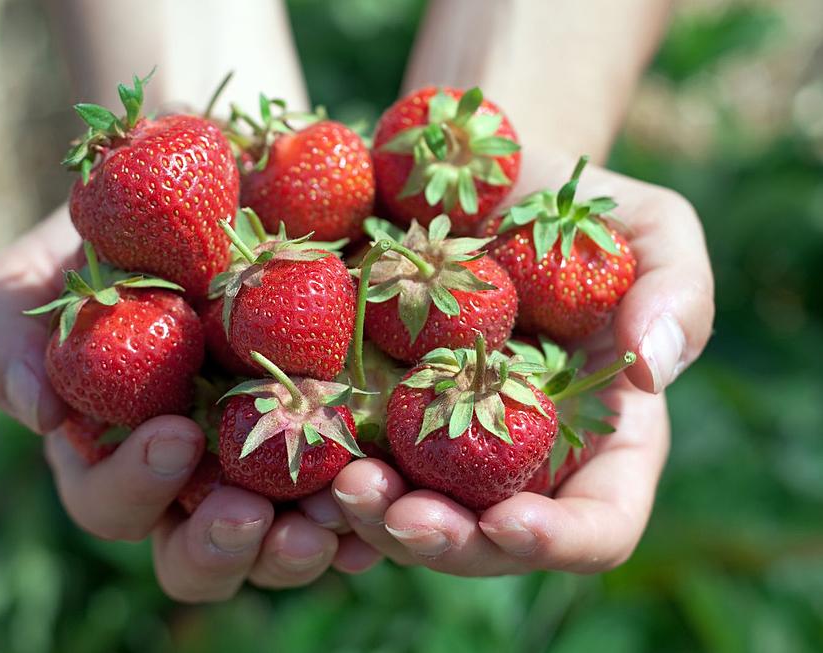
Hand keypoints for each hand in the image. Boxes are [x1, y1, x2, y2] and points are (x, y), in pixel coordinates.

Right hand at [0, 207, 380, 601]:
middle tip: (253, 514)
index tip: (174, 435)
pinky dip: (372, 511)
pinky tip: (384, 491)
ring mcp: (273, 465)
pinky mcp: (340, 442)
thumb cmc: (121, 232)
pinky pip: (360, 500)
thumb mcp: (44, 264)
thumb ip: (9, 330)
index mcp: (123, 451)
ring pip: (284, 544)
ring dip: (305, 545)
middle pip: (202, 553)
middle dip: (223, 547)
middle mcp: (200, 475)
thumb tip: (40, 414)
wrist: (221, 184)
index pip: (116, 505)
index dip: (136, 488)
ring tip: (334, 514)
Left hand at [332, 149, 712, 573]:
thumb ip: (680, 291)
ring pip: (410, 518)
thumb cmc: (577, 211)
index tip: (512, 522)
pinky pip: (350, 467)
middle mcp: (516, 461)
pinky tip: (302, 467)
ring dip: (373, 520)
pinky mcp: (376, 414)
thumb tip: (656, 367)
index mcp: (597, 443)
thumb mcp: (652, 229)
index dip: (559, 540)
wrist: (479, 183)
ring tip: (340, 486)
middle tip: (396, 512)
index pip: (596, 525)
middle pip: (488, 542)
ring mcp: (441, 445)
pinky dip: (324, 483)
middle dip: (445, 542)